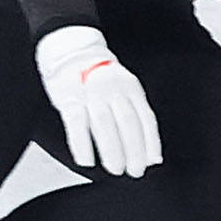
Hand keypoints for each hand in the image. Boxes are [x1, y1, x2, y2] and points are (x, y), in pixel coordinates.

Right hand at [35, 25, 160, 175]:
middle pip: (127, 124)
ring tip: (115, 169)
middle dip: (133, 151)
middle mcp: (112, 89)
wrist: (71, 50)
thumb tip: (151, 152)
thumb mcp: (125, 86)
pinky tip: (87, 161)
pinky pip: (76, 126)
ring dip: (112, 151)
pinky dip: (82, 146)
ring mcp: (90, 93)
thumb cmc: (99, 75)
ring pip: (104, 126)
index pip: (145, 118)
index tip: (152, 162)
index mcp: (130, 87)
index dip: (151, 142)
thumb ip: (136, 113)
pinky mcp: (68, 98)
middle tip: (135, 171)